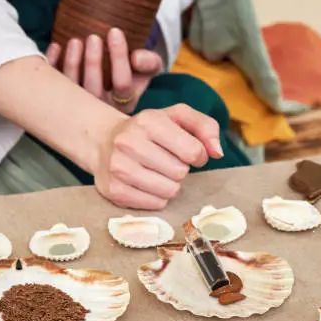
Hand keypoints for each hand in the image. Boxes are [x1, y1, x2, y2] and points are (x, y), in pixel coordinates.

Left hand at [46, 28, 162, 113]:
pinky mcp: (60, 97)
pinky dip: (52, 64)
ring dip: (72, 63)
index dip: (119, 58)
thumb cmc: (131, 73)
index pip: (122, 85)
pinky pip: (52, 84)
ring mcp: (78, 106)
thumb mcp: (147, 69)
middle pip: (94, 90)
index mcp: (124, 104)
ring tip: (75, 41)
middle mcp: (100, 108)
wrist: (115, 80)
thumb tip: (137, 58)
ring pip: (72, 88)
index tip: (115, 31)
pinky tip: (56, 46)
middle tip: (93, 38)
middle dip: (93, 63)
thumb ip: (150, 62)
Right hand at [92, 103, 223, 209]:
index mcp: (148, 121)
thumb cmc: (148, 130)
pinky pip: (155, 204)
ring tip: (157, 172)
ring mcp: (118, 168)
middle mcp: (129, 142)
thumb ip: (206, 127)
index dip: (198, 154)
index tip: (188, 152)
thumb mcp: (177, 116)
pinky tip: (146, 183)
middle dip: (180, 169)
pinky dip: (157, 197)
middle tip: (166, 160)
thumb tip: (217, 153)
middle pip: (180, 173)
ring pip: (169, 191)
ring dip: (170, 184)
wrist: (103, 140)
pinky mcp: (114, 190)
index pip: (193, 151)